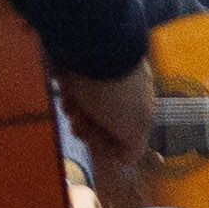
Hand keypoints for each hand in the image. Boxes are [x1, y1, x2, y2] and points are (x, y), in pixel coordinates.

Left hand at [61, 61, 161, 207]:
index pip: (124, 134)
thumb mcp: (135, 126)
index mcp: (141, 107)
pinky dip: (70, 94)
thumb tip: (126, 161)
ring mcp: (103, 78)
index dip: (108, 144)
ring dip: (77, 113)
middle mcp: (125, 93)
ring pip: (87, 106)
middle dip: (89, 129)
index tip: (95, 144)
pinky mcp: (82, 67)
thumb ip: (133, 147)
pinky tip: (67, 93)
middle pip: (103, 121)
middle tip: (80, 125)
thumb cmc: (116, 92)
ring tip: (72, 107)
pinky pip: (74, 87)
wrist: (95, 45)